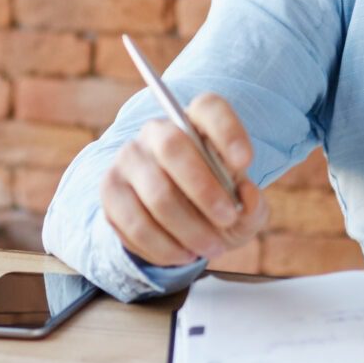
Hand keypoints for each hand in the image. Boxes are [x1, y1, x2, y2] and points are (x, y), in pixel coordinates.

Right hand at [101, 93, 266, 268]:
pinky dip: (165, 247)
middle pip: (172, 147)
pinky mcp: (110, 191)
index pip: (209, 108)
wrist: (171, 224)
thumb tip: (246, 195)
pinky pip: (136, 223)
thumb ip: (253, 205)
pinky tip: (184, 254)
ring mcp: (128, 159)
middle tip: (229, 219)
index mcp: (195, 122)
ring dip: (189, 228)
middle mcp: (157, 132)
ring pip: (156, 193)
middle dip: (204, 189)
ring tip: (211, 248)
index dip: (228, 132)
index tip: (245, 162)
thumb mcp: (242, 209)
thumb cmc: (213, 207)